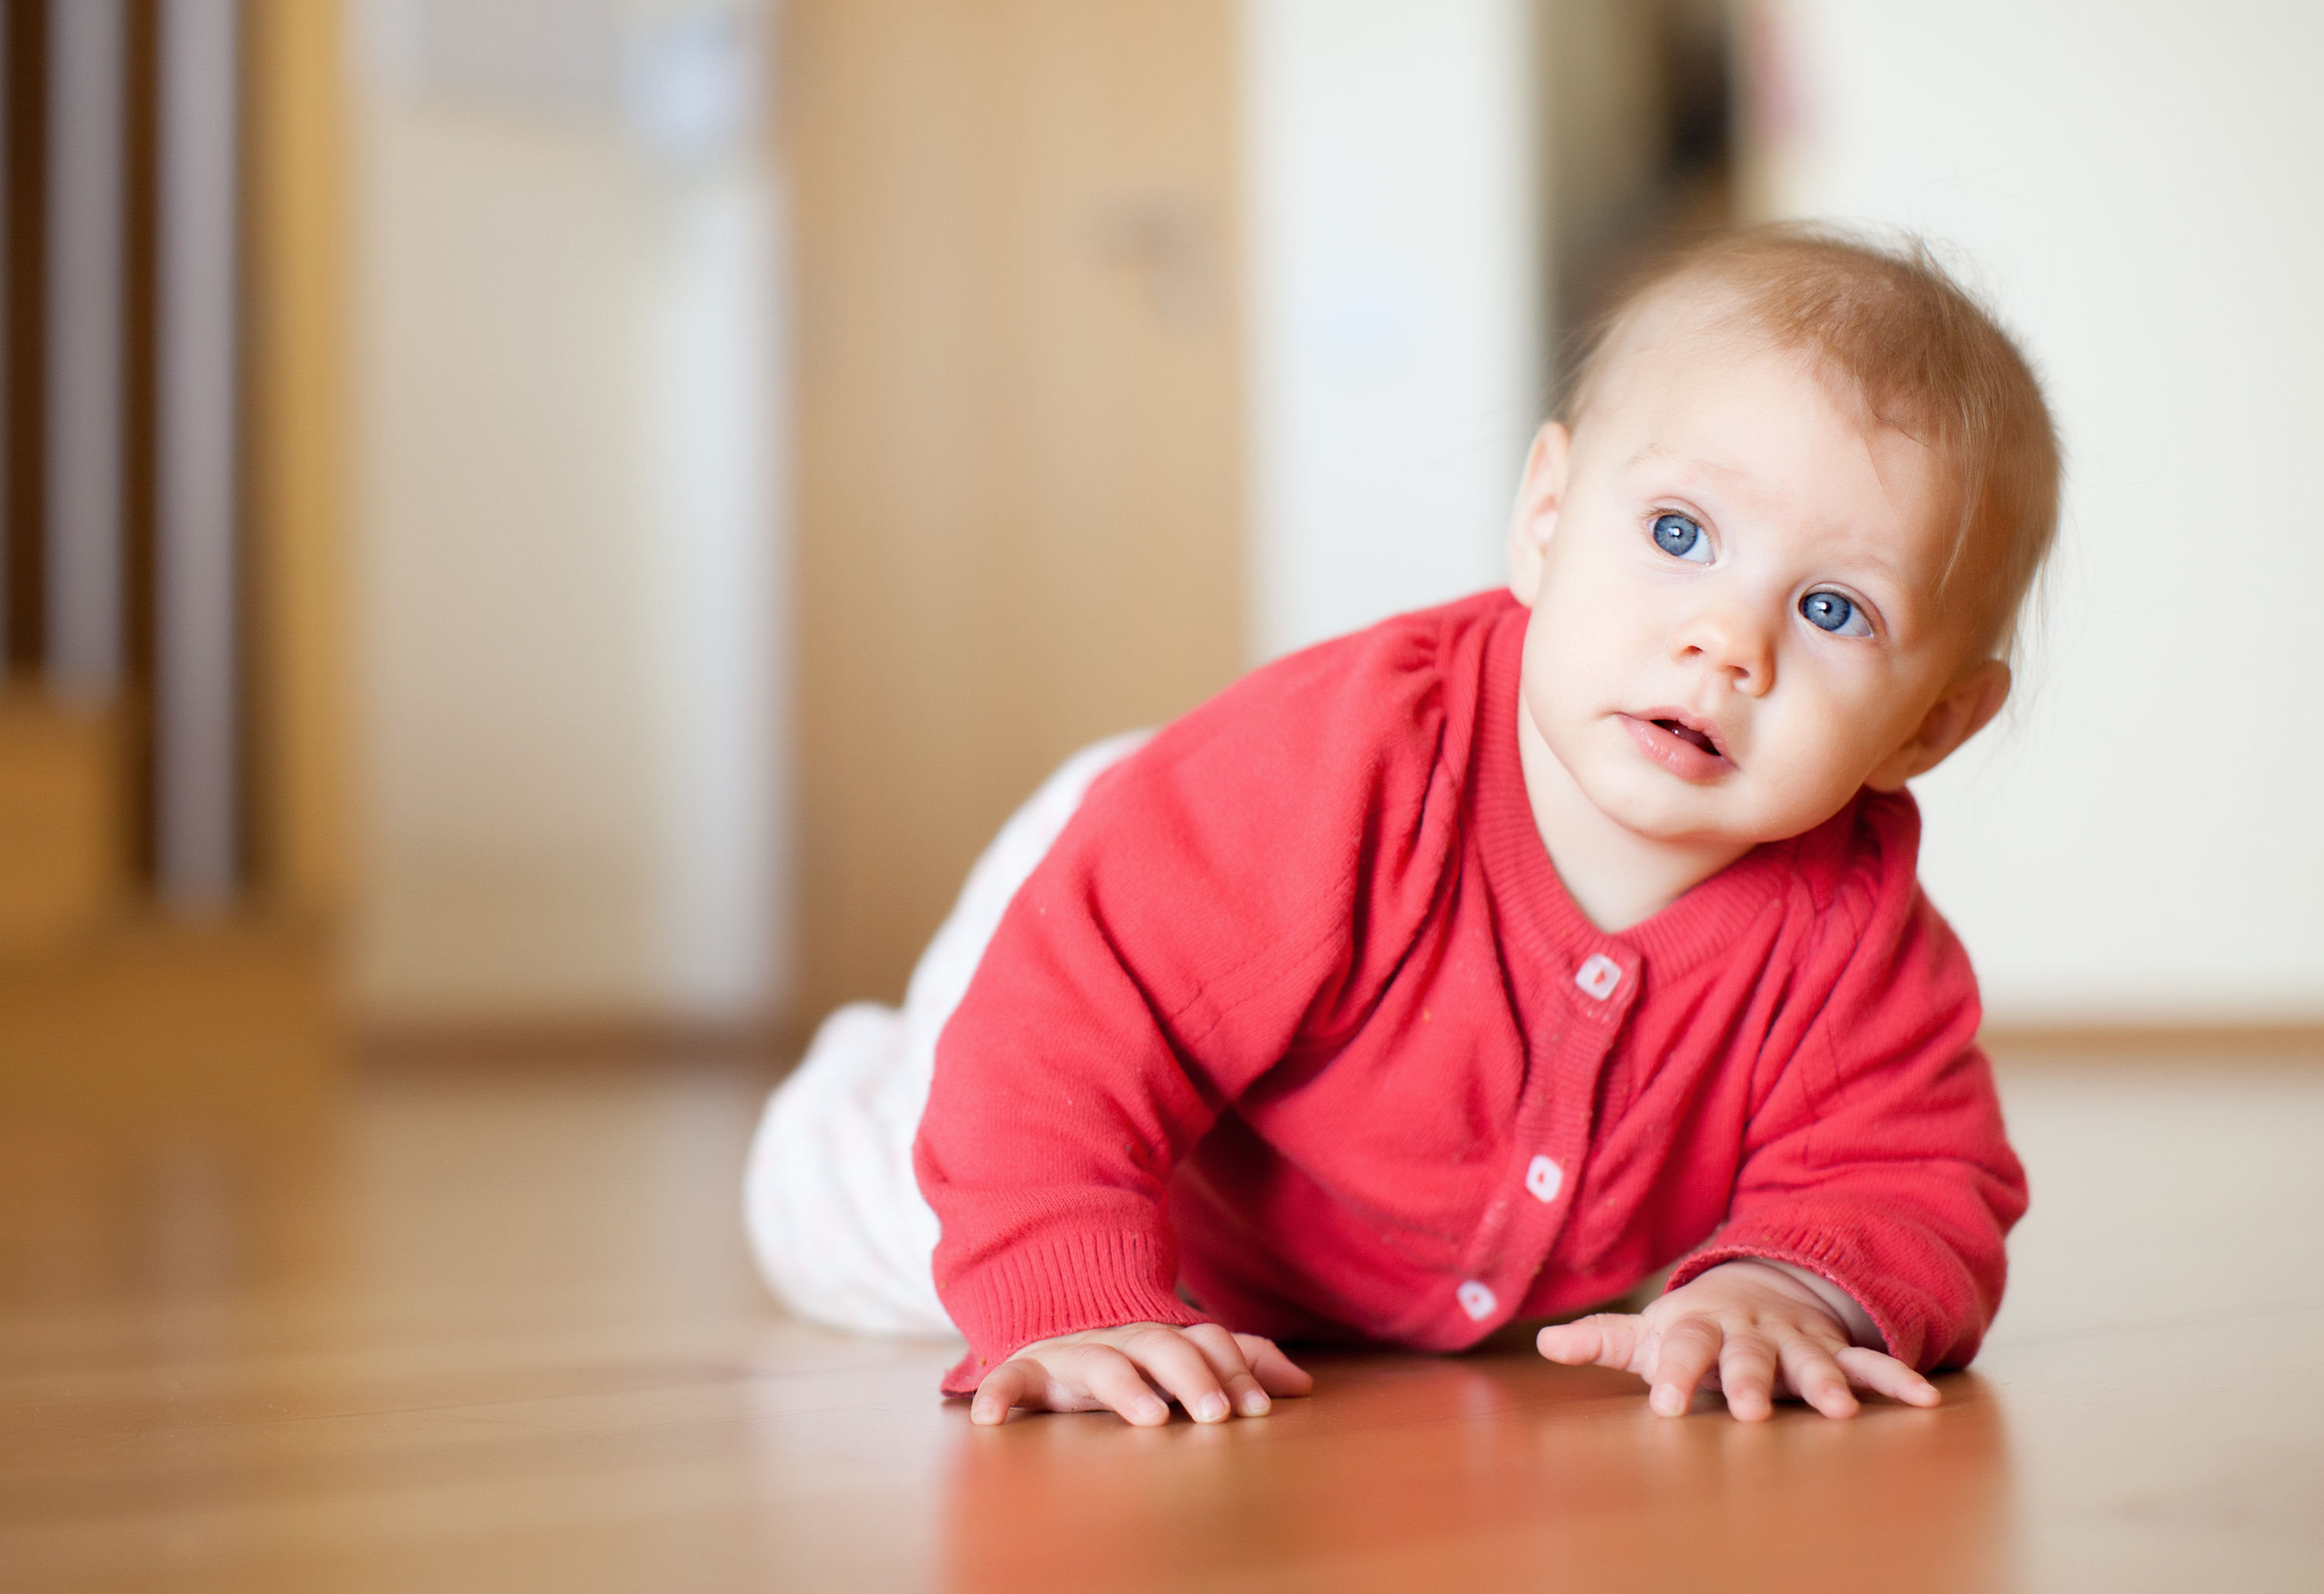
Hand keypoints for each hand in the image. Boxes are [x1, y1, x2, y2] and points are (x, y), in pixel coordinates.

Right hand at [968, 1321, 1313, 1426]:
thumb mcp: (1186, 1358)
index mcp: (1162, 1336)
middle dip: (1192, 1376)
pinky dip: (998, 1394)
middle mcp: (1121, 1340)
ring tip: (1150, 1418)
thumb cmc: (1132, 1355)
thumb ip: (1240, 1363)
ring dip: (1125, 1387)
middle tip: (1217, 1414)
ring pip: (1099, 1362)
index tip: (1257, 1409)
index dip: (1232, 1369)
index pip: (1204, 1340)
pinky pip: (1009, 1378)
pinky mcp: (1027, 1371)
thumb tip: (1302, 1384)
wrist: (1053, 1323)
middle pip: (1160, 1345)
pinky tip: (991, 1419)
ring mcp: (1073, 1353)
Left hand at [1535, 1260, 1939, 1419]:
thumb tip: (1543, 1343)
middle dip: (1749, 1382)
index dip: (1675, 1376)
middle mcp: (1750, 1334)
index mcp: (1699, 1329)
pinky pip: (1869, 1364)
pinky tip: (1925, 1402)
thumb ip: (1601, 1341)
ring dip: (1827, 1384)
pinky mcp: (1834, 1351)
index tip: (1668, 1406)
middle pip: (1748, 1358)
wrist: (1756, 1287)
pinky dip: (1896, 1381)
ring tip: (1842, 1412)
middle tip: (1751, 1412)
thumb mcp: (1647, 1332)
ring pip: (1813, 1362)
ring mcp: (1796, 1341)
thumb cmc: (1694, 1326)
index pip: (1682, 1351)